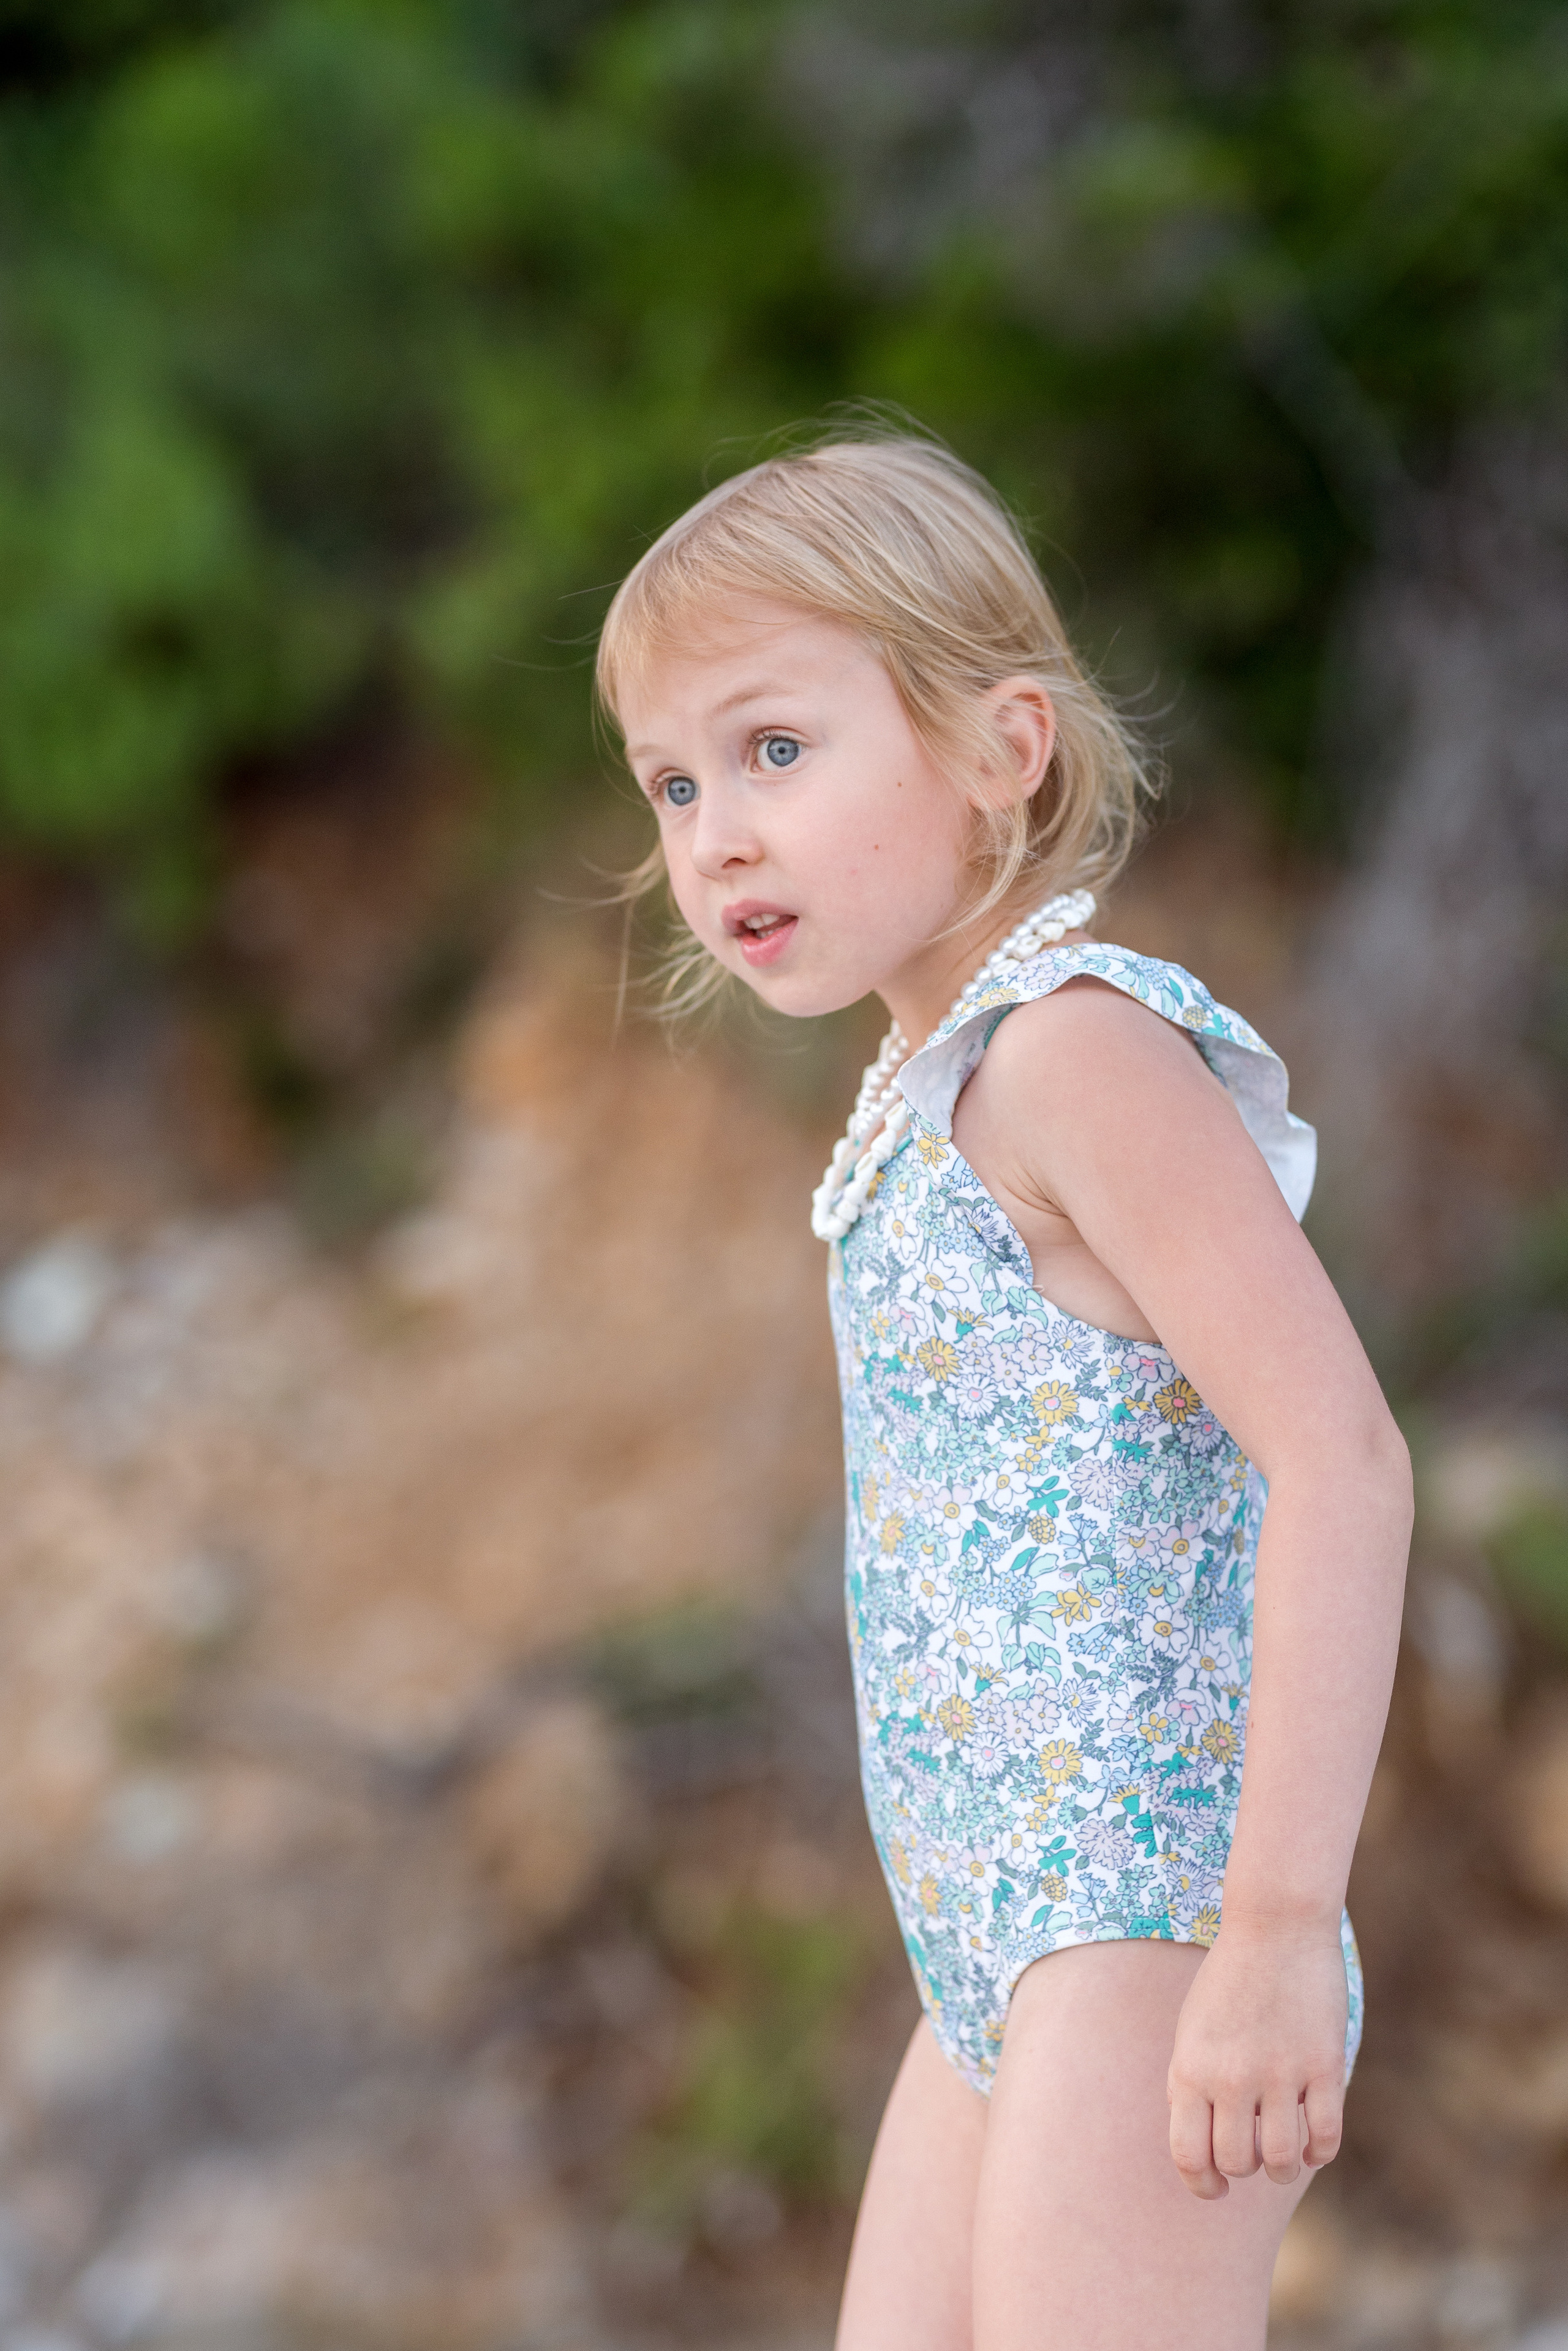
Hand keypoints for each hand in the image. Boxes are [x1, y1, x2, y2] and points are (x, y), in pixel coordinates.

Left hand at [1166, 1920, 1347, 2199]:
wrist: (1275, 1927)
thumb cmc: (1228, 1982)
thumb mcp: (1191, 2031)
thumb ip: (1188, 2087)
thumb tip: (1197, 2149)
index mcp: (1191, 2069)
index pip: (1190, 2156)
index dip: (1202, 2185)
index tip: (1214, 2189)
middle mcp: (1232, 2078)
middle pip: (1237, 2164)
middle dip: (1243, 2168)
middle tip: (1251, 2151)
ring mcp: (1280, 2073)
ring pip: (1282, 2162)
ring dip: (1283, 2166)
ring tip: (1283, 2151)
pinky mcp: (1323, 2067)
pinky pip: (1326, 2139)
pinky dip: (1319, 2152)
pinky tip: (1313, 2139)